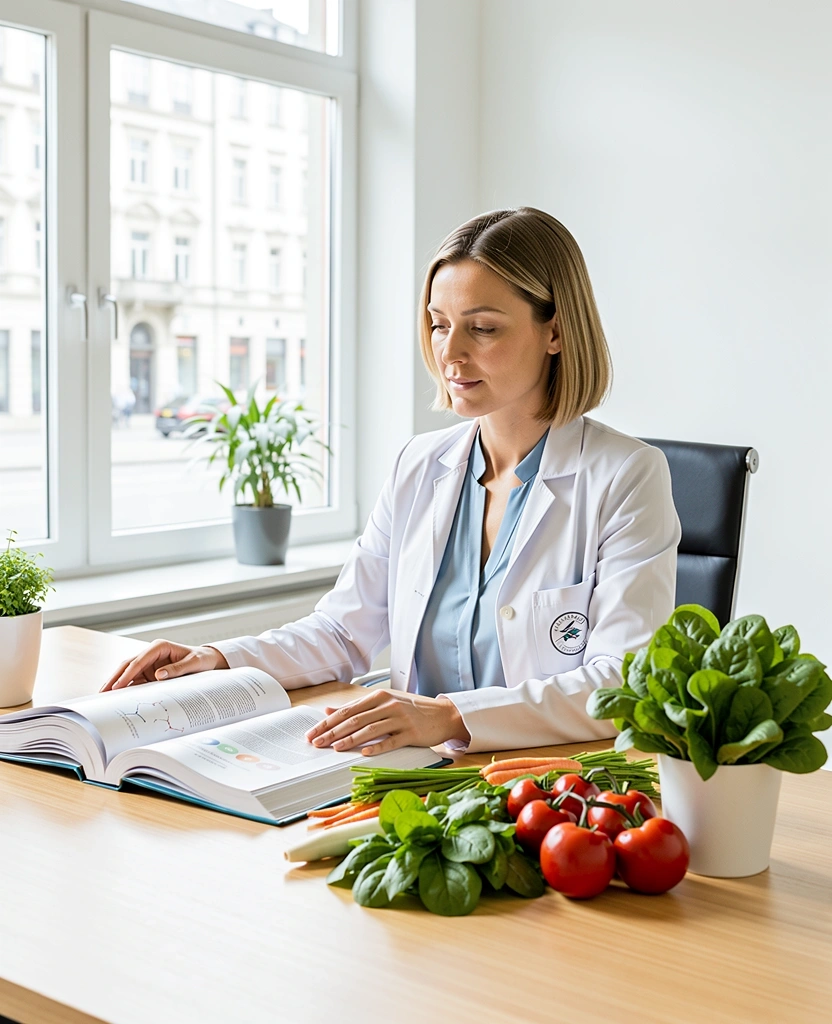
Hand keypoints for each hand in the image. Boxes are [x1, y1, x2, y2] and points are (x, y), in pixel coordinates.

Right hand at [100, 640, 228, 690]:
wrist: (207, 661)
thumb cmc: (201, 659)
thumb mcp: (194, 663)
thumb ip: (177, 669)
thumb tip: (158, 675)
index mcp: (159, 647)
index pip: (139, 660)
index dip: (128, 673)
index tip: (118, 685)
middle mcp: (151, 654)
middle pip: (128, 665)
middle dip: (115, 678)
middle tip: (103, 691)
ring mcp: (149, 664)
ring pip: (128, 673)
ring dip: (117, 683)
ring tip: (104, 696)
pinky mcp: (149, 673)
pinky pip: (135, 680)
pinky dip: (126, 688)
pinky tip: (117, 697)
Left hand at [304, 689, 470, 755]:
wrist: (442, 715)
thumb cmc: (411, 710)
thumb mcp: (383, 704)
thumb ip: (356, 708)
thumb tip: (329, 711)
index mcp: (379, 697)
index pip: (347, 710)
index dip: (328, 723)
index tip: (313, 733)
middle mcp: (388, 705)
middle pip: (355, 719)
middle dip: (333, 732)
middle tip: (317, 743)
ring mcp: (400, 719)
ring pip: (370, 729)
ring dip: (350, 740)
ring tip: (335, 748)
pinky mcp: (411, 733)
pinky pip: (391, 740)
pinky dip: (377, 747)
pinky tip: (365, 753)